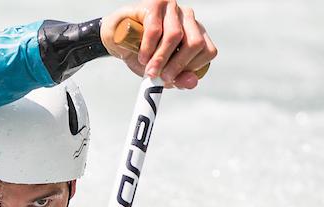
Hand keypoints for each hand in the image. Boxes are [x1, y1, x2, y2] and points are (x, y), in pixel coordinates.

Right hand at [101, 0, 217, 88]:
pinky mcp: (155, 4)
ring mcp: (172, 9)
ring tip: (148, 70)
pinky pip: (155, 29)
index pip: (207, 51)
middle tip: (161, 77)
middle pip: (196, 43)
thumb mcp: (161, 71)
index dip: (192, 67)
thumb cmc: (140, 52)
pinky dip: (148, 48)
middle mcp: (187, 19)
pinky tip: (142, 57)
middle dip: (177, 65)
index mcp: (195, 34)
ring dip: (160, 58)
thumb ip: (178, 78)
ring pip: (175, 36)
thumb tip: (192, 83)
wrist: (116, 36)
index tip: (173, 78)